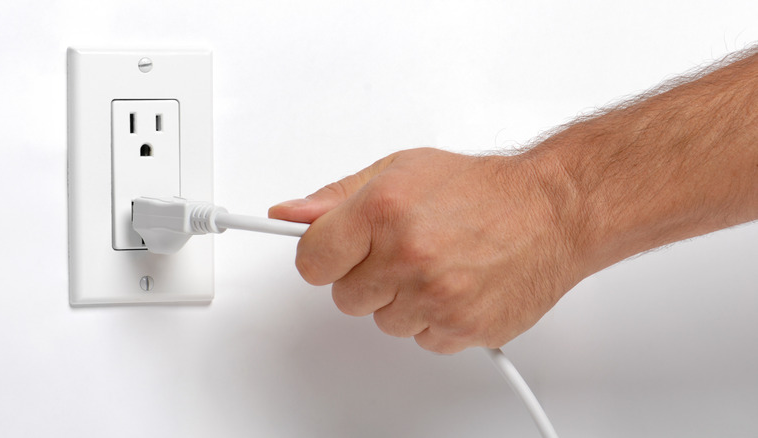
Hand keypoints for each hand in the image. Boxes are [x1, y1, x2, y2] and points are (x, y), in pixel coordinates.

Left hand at [269, 148, 583, 352]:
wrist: (552, 210)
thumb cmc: (481, 189)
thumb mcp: (400, 170)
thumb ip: (337, 197)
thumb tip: (288, 213)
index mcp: (382, 210)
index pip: (311, 260)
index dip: (323, 257)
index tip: (335, 253)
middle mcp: (406, 255)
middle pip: (345, 297)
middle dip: (367, 277)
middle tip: (404, 250)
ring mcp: (435, 295)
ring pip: (382, 322)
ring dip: (402, 300)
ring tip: (438, 265)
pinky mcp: (461, 326)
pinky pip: (420, 339)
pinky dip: (435, 320)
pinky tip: (457, 286)